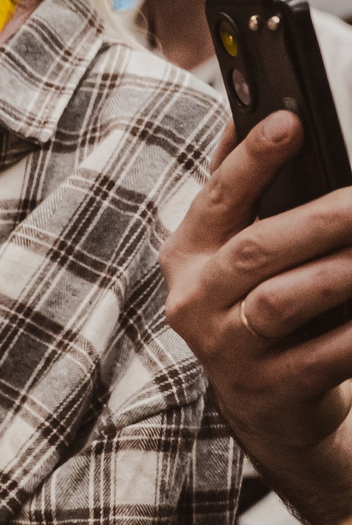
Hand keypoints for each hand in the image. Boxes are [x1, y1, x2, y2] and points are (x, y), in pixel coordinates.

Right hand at [163, 115, 351, 524]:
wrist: (269, 408)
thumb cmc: (257, 310)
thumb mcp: (233, 252)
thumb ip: (238, 192)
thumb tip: (248, 116)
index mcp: (187, 255)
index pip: (216, 198)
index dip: (251, 159)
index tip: (290, 121)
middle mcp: (193, 300)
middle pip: (255, 250)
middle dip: (319, 218)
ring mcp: (225, 348)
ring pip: (282, 300)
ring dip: (339, 272)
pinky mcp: (265, 389)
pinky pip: (322, 354)